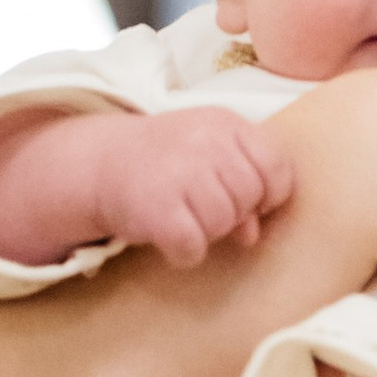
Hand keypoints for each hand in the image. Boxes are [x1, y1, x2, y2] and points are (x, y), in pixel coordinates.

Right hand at [0, 102, 289, 269]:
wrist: (98, 163)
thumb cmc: (166, 164)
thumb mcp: (209, 161)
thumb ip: (243, 187)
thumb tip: (252, 235)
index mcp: (227, 124)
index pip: (278, 167)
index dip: (268, 192)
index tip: (245, 199)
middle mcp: (206, 142)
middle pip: (250, 197)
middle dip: (232, 212)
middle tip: (200, 207)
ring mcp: (180, 172)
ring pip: (224, 223)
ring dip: (206, 232)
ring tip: (181, 217)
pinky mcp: (157, 206)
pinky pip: (193, 246)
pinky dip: (183, 252)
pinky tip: (167, 237)